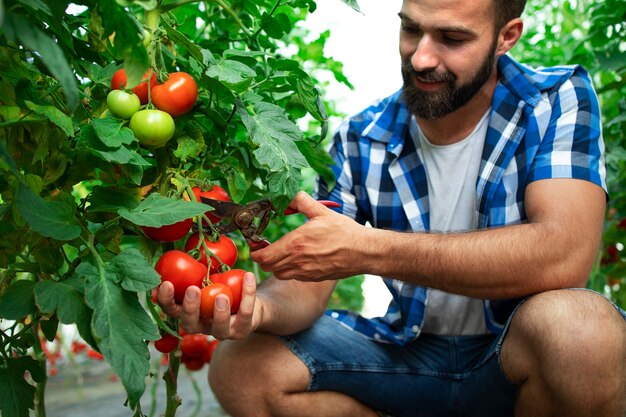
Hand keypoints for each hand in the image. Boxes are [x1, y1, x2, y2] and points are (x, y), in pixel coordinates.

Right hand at [157, 272, 262, 339]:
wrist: (252, 306)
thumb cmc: (224, 289)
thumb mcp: (208, 281)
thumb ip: (196, 273)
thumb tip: (186, 252)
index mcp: (190, 313)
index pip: (172, 310)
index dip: (165, 300)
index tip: (164, 284)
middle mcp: (203, 326)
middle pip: (190, 324)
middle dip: (190, 307)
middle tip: (192, 289)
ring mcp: (223, 331)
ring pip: (218, 328)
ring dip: (219, 312)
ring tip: (222, 295)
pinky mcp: (242, 329)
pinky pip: (245, 313)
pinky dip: (248, 294)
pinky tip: (249, 277)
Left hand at [250, 191, 365, 280]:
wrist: (363, 252)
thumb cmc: (344, 231)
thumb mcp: (321, 211)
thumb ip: (301, 201)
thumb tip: (288, 197)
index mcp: (295, 243)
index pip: (262, 256)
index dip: (255, 250)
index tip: (257, 242)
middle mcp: (297, 261)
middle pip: (266, 267)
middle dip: (263, 257)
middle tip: (266, 246)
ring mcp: (305, 272)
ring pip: (278, 273)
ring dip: (275, 264)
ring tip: (282, 252)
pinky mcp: (313, 278)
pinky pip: (293, 276)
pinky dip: (289, 269)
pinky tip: (298, 257)